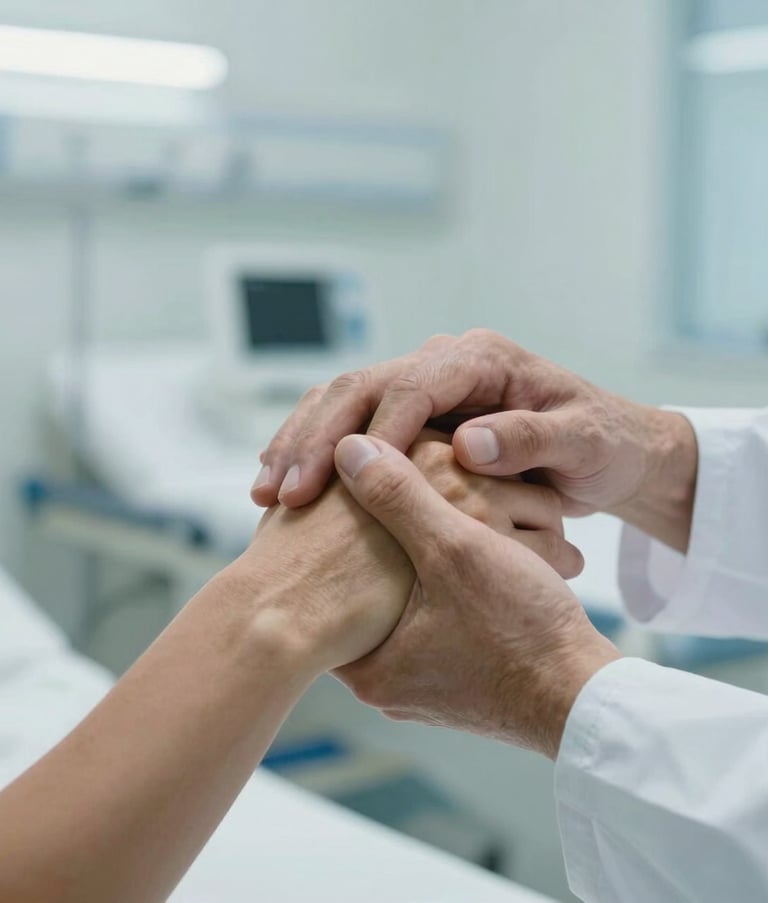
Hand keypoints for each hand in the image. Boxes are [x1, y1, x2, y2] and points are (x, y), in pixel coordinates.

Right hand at [251, 330, 697, 550]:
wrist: (608, 449)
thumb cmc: (602, 446)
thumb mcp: (583, 444)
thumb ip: (531, 441)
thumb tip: (468, 444)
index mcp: (483, 360)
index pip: (415, 383)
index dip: (380, 429)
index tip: (355, 477)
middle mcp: (443, 365)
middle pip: (361, 386)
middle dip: (318, 439)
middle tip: (285, 492)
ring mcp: (421, 388)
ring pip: (340, 403)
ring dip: (299, 447)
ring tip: (267, 495)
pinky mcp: (407, 416)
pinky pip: (345, 426)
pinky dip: (310, 454)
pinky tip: (281, 486)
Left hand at [331, 434, 620, 759]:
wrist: (587, 698)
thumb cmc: (522, 629)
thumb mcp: (455, 548)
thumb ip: (398, 495)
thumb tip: (347, 446)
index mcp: (365, 666)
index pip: (328, 587)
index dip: (341, 527)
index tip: (353, 491)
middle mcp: (384, 684)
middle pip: (368, 592)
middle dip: (386, 542)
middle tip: (396, 498)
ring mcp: (421, 685)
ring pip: (407, 602)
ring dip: (425, 560)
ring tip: (439, 519)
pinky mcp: (456, 680)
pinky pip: (437, 620)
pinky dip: (450, 585)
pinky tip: (471, 555)